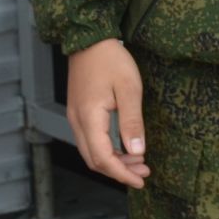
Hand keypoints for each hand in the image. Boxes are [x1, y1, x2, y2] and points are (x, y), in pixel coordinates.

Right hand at [67, 39, 148, 188]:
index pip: (102, 159)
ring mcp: (75, 116)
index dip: (122, 174)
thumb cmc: (110, 59)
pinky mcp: (78, 111)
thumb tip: (136, 151)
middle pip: (94, 160)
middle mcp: (77, 121)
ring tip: (137, 160)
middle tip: (143, 172)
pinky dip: (106, 149)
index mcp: (89, 118)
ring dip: (113, 161)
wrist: (88, 38)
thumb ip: (132, 122)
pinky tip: (123, 146)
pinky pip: (89, 140)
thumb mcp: (129, 89)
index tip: (141, 179)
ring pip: (90, 151)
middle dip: (119, 171)